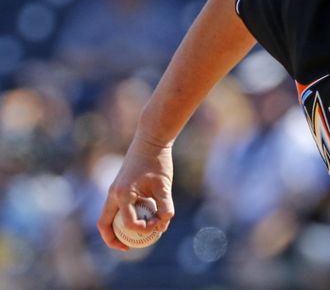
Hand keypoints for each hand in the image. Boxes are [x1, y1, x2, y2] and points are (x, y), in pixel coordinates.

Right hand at [97, 135, 174, 250]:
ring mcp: (114, 190)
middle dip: (113, 239)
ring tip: (133, 238)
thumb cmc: (158, 161)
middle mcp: (113, 194)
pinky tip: (140, 218)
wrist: (150, 139)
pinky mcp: (119, 187)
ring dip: (118, 228)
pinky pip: (116, 207)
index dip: (142, 229)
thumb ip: (165, 206)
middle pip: (104, 224)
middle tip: (127, 248)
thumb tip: (164, 225)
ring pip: (108, 216)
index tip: (156, 226)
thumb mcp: (164, 185)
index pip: (127, 222)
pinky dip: (124, 216)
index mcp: (122, 194)